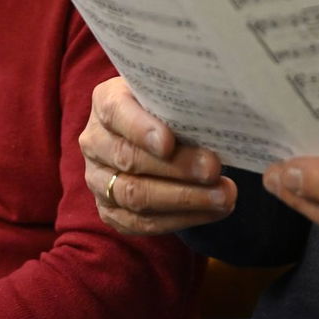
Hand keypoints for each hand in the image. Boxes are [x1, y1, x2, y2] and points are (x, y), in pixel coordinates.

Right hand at [78, 76, 235, 234]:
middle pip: (129, 159)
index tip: (169, 142)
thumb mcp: (170, 95)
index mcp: (106, 101)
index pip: (116, 113)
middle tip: (213, 170)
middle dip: (176, 167)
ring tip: (222, 196)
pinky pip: (142, 223)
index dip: (141, 129)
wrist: (155, 134)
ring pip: (135, 196)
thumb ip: (181, 104)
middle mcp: (95, 141)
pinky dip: (180, 219)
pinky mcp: (110, 211)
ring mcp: (98, 180)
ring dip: (184, 199)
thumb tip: (214, 120)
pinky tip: (211, 211)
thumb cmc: (167, 109)